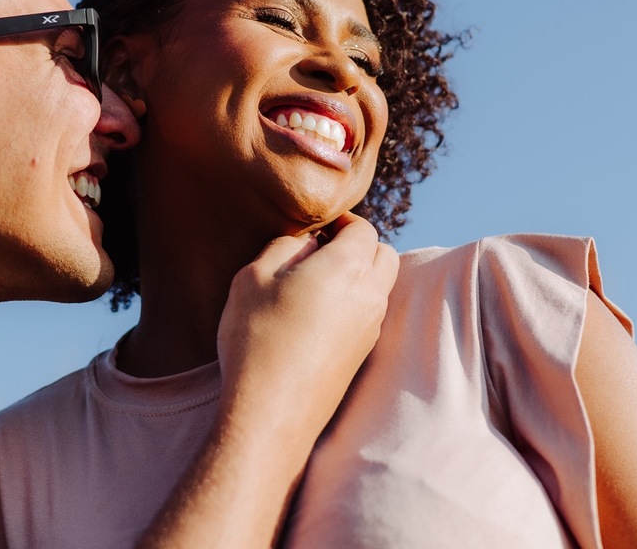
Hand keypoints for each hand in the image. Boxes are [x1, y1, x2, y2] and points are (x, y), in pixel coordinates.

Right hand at [137, 213, 396, 547]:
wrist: (271, 412)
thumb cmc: (257, 339)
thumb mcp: (252, 277)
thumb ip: (283, 247)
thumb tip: (306, 243)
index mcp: (347, 267)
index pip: (363, 229)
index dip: (340, 223)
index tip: (317, 229)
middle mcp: (370, 295)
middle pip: (384, 254)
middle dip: (359, 246)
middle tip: (320, 252)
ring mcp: (371, 328)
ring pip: (381, 286)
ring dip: (359, 276)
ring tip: (315, 284)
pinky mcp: (364, 355)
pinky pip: (371, 314)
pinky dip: (355, 304)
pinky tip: (318, 317)